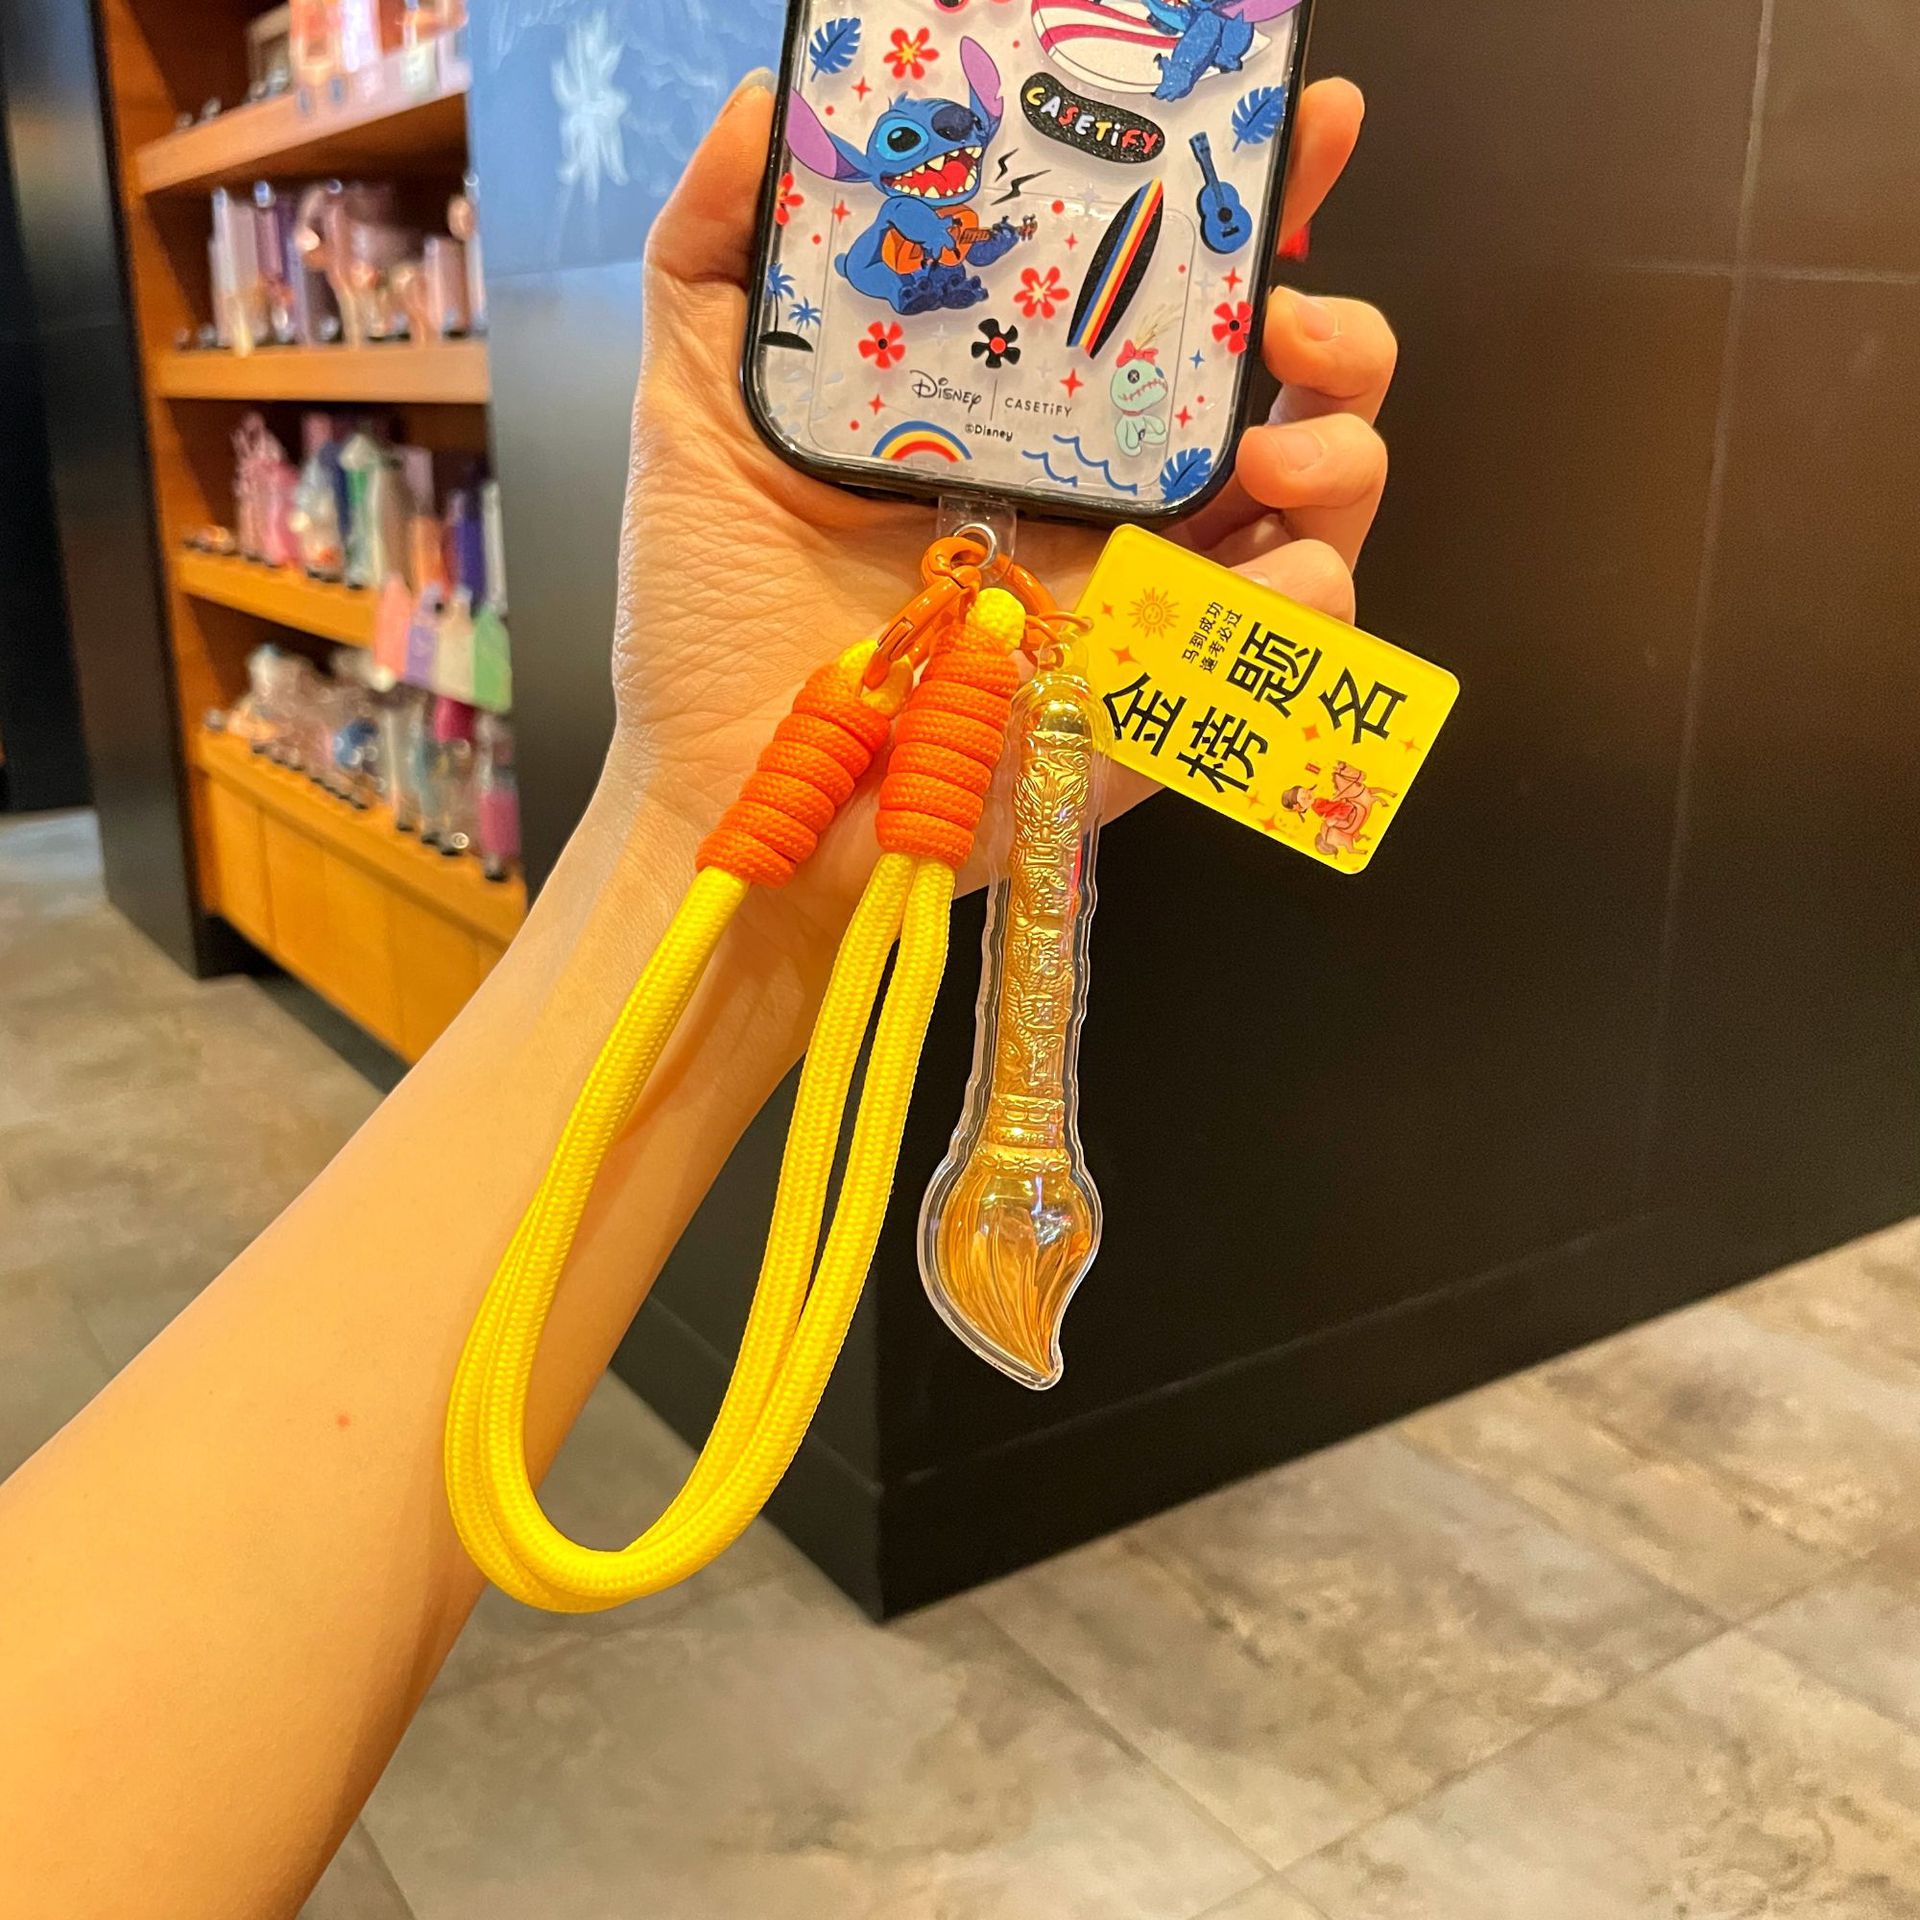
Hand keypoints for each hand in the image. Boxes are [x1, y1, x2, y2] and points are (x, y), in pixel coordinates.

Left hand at [611, 74, 1393, 954]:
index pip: (1163, 298)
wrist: (732, 799)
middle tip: (1286, 311)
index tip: (1282, 123)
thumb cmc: (712, 625)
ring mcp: (1145, 604)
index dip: (1243, 205)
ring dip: (1342, 448)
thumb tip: (768, 104)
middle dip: (1335, 327)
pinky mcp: (1160, 702)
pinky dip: (1309, 593)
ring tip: (1268, 444)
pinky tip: (1261, 567)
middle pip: (1285, 393)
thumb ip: (720, 256)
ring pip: (1323, 506)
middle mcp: (1106, 501)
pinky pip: (1291, 644)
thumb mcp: (699, 411)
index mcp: (1027, 421)